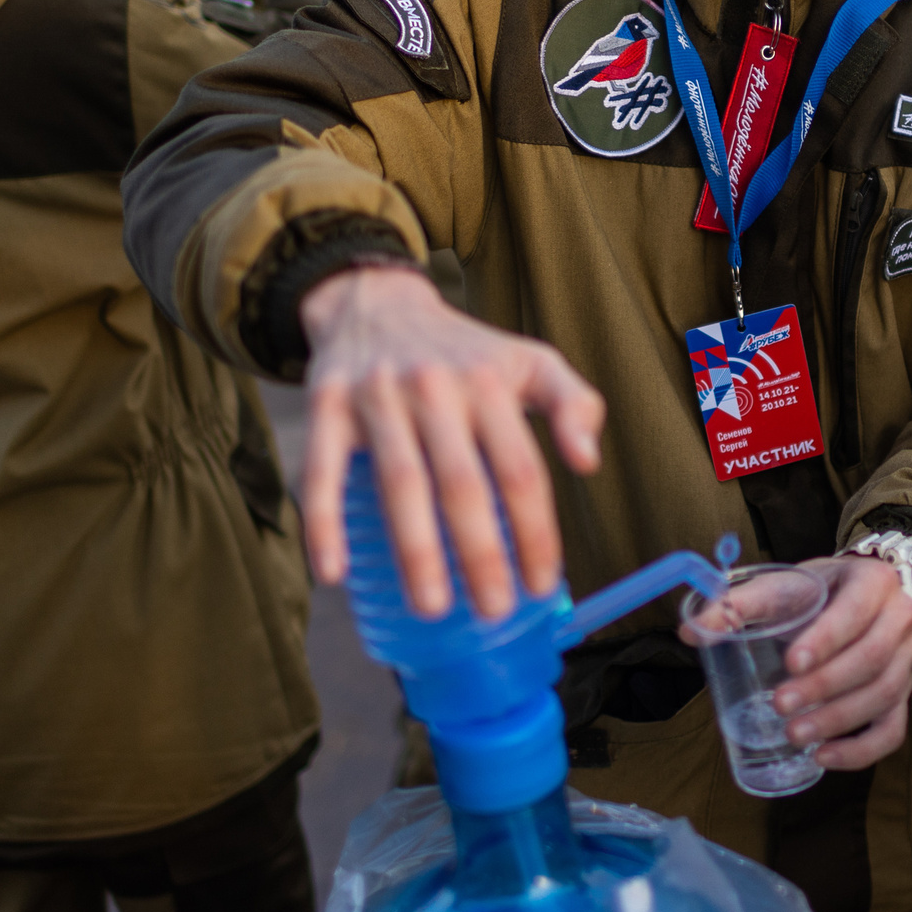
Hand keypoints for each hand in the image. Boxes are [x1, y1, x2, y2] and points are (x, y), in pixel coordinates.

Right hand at [299, 265, 604, 620]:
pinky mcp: (327, 405)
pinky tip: (335, 572)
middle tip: (493, 609)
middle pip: (463, 483)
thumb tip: (589, 464)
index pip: (520, 469)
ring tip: (432, 608)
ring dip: (416, 551)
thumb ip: (574, 403)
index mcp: (490, 384)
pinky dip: (324, 522)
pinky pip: (322, 471)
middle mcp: (436, 388)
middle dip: (481, 554)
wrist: (376, 301)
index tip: (541, 585)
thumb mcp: (530, 360)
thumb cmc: (463, 350)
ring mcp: (379, 397)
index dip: (534, 532)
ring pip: (401, 483)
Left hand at [729, 554, 911, 769]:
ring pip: (884, 695)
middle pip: (871, 659)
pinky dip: (862, 750)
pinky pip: (892, 729)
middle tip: (781, 704)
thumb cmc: (817, 591)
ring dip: (839, 720)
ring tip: (795, 735)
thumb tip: (691, 631)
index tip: (790, 662)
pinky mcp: (901, 694)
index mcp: (873, 582)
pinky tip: (824, 757)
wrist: (858, 593)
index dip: (825, 640)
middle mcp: (899, 619)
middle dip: (825, 686)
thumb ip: (737, 604)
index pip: (854, 613)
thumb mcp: (781, 584)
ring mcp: (906, 660)